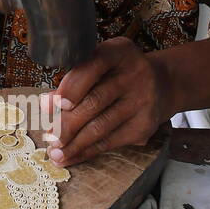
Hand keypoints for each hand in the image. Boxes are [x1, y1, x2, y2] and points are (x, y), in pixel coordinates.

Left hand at [43, 37, 175, 165]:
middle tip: (49, 137)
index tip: (51, 105)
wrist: (162, 85)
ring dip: (74, 143)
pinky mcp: (145, 125)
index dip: (71, 87)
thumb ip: (76, 80)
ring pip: (101, 126)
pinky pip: (110, 142)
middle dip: (67, 123)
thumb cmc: (118, 74)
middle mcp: (135, 73)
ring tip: (55, 152)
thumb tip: (47, 105)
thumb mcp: (102, 66)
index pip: (93, 66)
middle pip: (95, 102)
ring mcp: (143, 100)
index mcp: (120, 51)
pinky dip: (87, 152)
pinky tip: (72, 156)